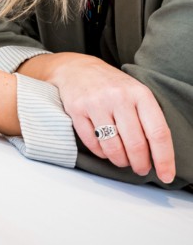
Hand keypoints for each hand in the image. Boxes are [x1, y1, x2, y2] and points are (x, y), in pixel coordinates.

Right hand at [45, 51, 177, 182]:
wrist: (77, 69)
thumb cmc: (111, 86)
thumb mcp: (135, 93)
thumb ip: (146, 117)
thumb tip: (156, 151)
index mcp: (141, 94)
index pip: (158, 132)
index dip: (164, 157)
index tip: (166, 175)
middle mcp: (119, 98)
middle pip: (135, 143)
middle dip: (140, 163)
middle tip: (141, 170)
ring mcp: (97, 104)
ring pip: (112, 146)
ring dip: (120, 160)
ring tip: (123, 162)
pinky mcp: (77, 111)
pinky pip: (92, 142)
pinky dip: (101, 153)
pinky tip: (106, 152)